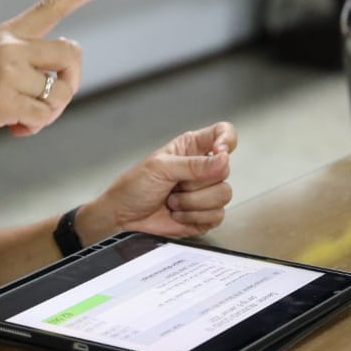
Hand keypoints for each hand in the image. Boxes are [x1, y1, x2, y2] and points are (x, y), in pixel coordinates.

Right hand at [0, 0, 111, 158]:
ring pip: (59, 91)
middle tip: (49, 103)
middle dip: (70, 83)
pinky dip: (33, 127)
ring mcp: (6, 71)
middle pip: (72, 54)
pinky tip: (13, 128)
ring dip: (48, 113)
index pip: (50, 6)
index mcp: (5, 33)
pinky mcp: (3, 100)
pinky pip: (43, 115)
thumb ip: (22, 60)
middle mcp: (9, 45)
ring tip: (21, 119)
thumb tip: (61, 79)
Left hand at [82, 122, 237, 239]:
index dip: (226, 141)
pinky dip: (193, 217)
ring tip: (172, 200)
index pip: (223, 133)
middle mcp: (202, 168)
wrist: (124, 217)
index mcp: (192, 148)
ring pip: (223, 194)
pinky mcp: (206, 215)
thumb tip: (223, 160)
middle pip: (224, 170)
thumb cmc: (134, 187)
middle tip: (174, 184)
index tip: (219, 152)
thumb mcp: (160, 168)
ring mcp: (205, 193)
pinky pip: (217, 215)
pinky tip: (178, 214)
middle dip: (196, 182)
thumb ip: (193, 164)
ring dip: (192, 202)